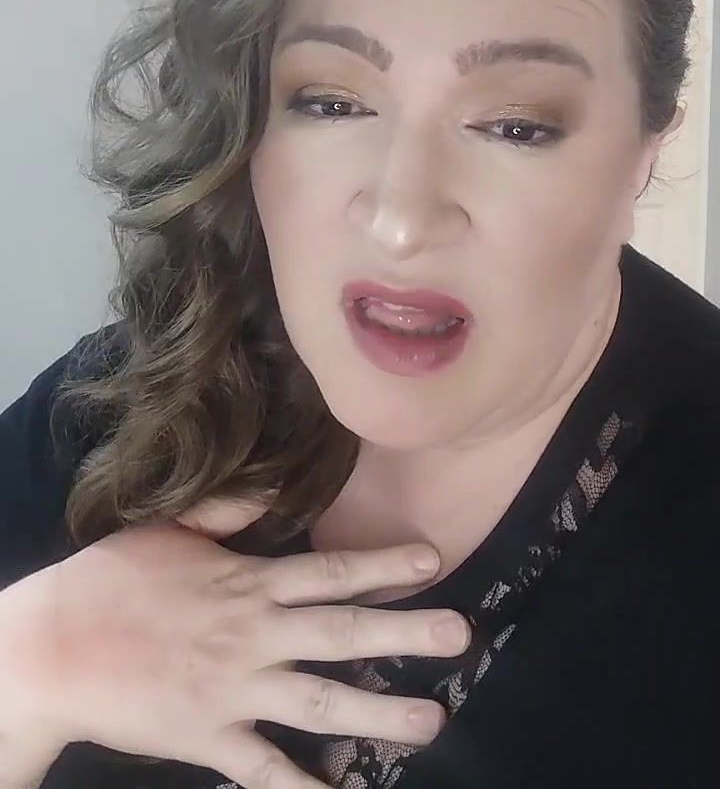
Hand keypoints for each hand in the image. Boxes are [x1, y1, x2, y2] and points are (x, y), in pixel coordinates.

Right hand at [20, 498, 470, 786]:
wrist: (54, 647)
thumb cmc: (111, 580)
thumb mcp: (172, 527)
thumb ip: (229, 509)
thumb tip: (275, 491)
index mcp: (247, 581)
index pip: (331, 570)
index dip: (385, 564)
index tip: (434, 561)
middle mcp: (254, 635)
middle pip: (342, 632)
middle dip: (405, 633)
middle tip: (460, 636)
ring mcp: (235, 690)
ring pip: (321, 701)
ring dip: (379, 712)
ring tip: (432, 720)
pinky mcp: (210, 738)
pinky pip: (267, 770)